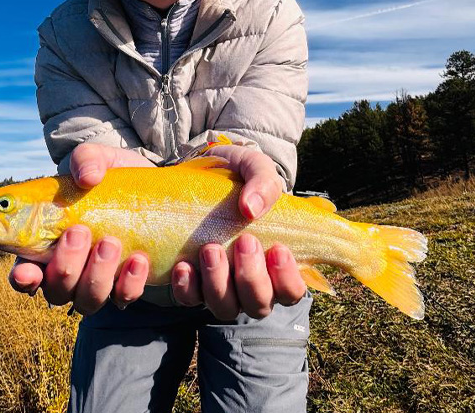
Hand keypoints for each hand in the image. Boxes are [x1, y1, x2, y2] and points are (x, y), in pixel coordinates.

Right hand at [8, 144, 153, 313]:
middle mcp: (68, 273)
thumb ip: (86, 160)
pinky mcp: (127, 285)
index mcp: (45, 245)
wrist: (152, 190)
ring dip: (96, 276)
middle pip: (56, 291)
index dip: (23, 278)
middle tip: (79, 232)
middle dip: (65, 266)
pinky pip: (125, 297)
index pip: (25, 272)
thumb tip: (88, 177)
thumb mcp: (98, 160)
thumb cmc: (111, 179)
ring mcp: (97, 283)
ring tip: (111, 242)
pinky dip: (130, 284)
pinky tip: (139, 260)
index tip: (27, 272)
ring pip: (88, 301)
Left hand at [173, 145, 306, 317]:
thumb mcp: (254, 167)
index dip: (288, 280)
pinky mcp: (191, 283)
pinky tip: (183, 265)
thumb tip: (251, 209)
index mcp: (275, 263)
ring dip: (218, 282)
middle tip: (244, 241)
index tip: (279, 249)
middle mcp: (250, 283)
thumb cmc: (236, 176)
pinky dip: (186, 287)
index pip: (291, 291)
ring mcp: (220, 286)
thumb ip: (263, 182)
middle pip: (258, 306)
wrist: (196, 172)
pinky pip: (189, 300)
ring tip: (210, 248)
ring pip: (225, 308)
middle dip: (252, 278)